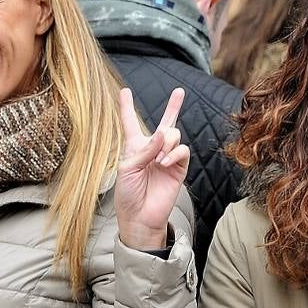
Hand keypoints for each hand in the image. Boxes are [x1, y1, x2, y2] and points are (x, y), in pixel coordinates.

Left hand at [115, 87, 189, 249]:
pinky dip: (174, 153)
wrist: (140, 217)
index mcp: (134, 148)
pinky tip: (164, 162)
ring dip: (166, 142)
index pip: (130, 123)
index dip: (126, 107)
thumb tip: (163, 133)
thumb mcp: (127, 168)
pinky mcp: (179, 168)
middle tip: (180, 91)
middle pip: (165, 123)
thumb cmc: (128, 195)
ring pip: (174, 135)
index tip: (124, 91)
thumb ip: (144, 149)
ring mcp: (167, 158)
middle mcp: (152, 150)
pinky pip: (182, 151)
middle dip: (174, 107)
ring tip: (158, 159)